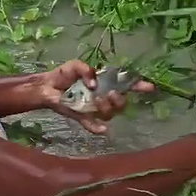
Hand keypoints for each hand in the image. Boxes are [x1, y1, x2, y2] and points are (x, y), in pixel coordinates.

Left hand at [36, 59, 155, 134]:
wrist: (46, 87)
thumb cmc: (63, 75)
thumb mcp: (75, 65)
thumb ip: (86, 69)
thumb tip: (94, 84)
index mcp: (105, 83)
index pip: (127, 86)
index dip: (139, 87)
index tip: (150, 87)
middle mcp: (103, 97)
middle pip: (121, 104)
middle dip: (120, 101)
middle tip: (111, 93)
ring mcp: (94, 109)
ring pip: (109, 114)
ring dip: (107, 108)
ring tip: (98, 99)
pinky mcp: (82, 117)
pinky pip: (93, 125)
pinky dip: (97, 128)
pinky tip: (102, 130)